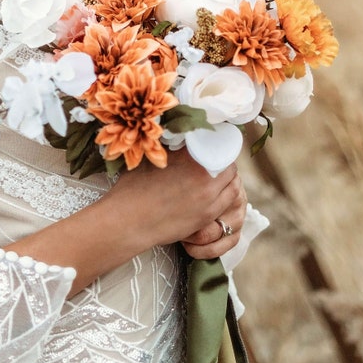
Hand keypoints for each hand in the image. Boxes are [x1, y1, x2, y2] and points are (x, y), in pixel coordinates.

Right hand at [107, 149, 243, 253]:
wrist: (128, 220)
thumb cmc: (133, 188)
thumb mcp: (151, 159)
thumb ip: (173, 150)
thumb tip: (184, 141)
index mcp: (190, 156)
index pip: (217, 145)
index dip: (219, 144)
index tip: (216, 144)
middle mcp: (203, 175)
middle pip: (229, 165)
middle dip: (226, 162)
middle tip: (220, 161)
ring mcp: (208, 198)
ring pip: (234, 185)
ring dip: (230, 179)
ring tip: (221, 178)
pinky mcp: (207, 216)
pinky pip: (228, 202)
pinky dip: (226, 195)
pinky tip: (216, 194)